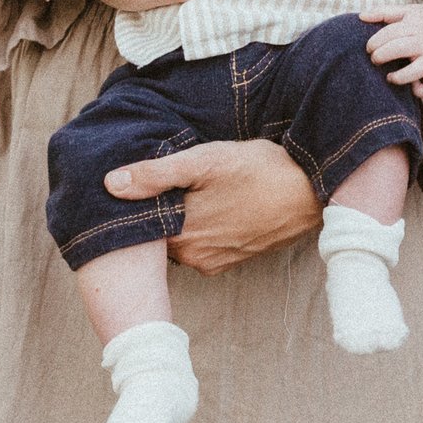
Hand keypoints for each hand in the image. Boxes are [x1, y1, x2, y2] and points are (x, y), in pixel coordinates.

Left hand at [105, 140, 320, 273]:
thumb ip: (157, 174)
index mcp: (181, 233)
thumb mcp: (206, 161)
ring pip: (180, 238)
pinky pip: (202, 244)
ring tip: (192, 188)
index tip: (134, 180)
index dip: (135, 202)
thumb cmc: (260, 170)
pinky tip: (213, 203)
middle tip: (169, 179)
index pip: (139, 224)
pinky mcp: (232, 259)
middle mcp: (193, 257)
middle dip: (158, 209)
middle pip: (159, 233)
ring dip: (181, 217)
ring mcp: (213, 261)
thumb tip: (111, 184)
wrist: (312, 192)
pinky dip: (201, 226)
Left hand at [359, 2, 422, 101]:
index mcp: (415, 26)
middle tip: (375, 59)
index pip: (389, 33)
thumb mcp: (407, 11)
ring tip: (389, 76)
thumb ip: (384, 12)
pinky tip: (411, 85)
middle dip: (380, 56)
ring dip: (397, 77)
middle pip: (398, 49)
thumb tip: (361, 16)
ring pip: (414, 72)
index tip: (369, 48)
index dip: (374, 42)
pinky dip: (420, 91)